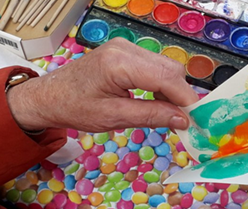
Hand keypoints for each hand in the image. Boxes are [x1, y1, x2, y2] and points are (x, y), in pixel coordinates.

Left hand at [6, 38, 198, 131]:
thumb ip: (151, 116)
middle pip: (170, 69)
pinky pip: (154, 66)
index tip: (197, 120)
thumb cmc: (74, 108)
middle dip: (181, 95)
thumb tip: (182, 120)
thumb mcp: (114, 118)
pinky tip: (156, 102)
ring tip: (168, 115)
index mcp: (120, 64)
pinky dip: (160, 84)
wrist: (50, 96)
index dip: (186, 100)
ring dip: (172, 91)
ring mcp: (125, 47)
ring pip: (165, 66)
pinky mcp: (125, 52)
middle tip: (184, 121)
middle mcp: (125, 49)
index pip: (167, 78)